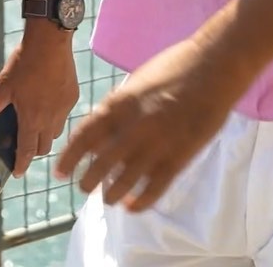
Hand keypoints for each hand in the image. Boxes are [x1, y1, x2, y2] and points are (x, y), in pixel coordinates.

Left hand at [0, 25, 78, 175]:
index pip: (27, 152)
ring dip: (45, 133)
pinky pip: (64, 115)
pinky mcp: (73, 97)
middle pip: (44, 147)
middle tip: (23, 141)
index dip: (21, 164)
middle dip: (33, 149)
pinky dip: (55, 115)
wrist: (50, 41)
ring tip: (34, 119)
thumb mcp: (2, 86)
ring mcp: (64, 109)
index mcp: (32, 119)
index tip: (16, 172)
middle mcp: (51, 119)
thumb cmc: (24, 63)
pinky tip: (46, 100)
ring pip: (55, 132)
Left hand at [54, 33, 246, 210]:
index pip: (85, 136)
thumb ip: (120, 104)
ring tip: (106, 199)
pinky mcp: (179, 158)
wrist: (212, 67)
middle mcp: (133, 128)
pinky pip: (154, 188)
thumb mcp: (137, 80)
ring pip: (124, 181)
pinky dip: (140, 201)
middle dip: (87, 180)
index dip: (69, 157)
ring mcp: (156, 145)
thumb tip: (104, 122)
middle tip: (83, 189)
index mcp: (120, 104)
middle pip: (100, 164)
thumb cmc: (174, 66)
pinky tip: (131, 206)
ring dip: (110, 194)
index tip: (60, 171)